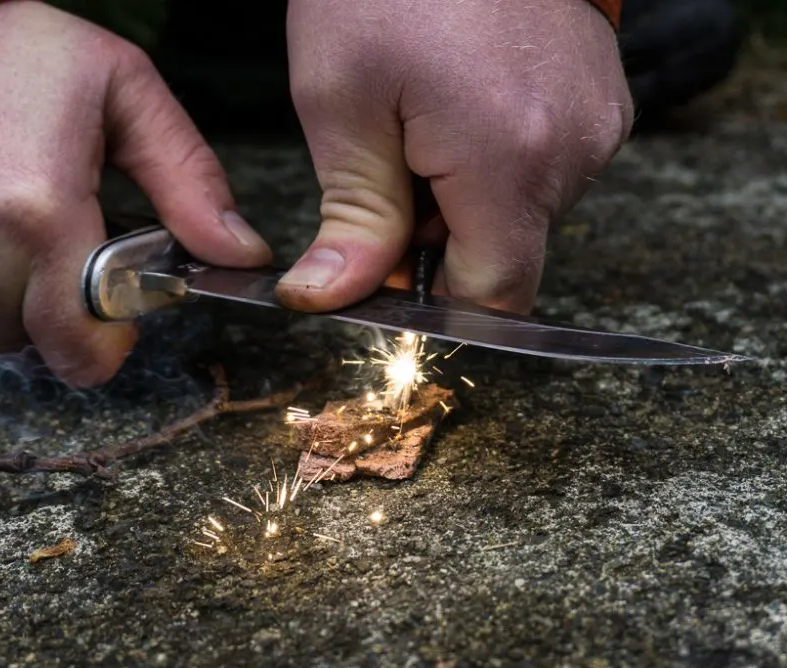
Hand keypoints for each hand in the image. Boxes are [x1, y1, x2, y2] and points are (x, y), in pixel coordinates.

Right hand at [0, 0, 270, 386]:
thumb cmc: (1, 54)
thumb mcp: (119, 91)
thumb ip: (189, 180)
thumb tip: (242, 255)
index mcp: (35, 212)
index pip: (83, 349)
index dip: (108, 341)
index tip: (112, 310)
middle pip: (33, 344)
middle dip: (54, 310)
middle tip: (49, 242)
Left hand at [279, 0, 631, 313]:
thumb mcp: (342, 101)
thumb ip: (352, 216)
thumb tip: (329, 298)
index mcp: (510, 159)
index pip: (493, 297)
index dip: (433, 303)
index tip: (384, 268)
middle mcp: (573, 151)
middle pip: (503, 256)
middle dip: (437, 239)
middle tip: (386, 169)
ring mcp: (598, 122)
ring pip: (522, 214)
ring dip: (464, 198)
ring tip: (424, 121)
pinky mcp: (601, 100)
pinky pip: (544, 168)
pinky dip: (496, 162)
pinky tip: (460, 107)